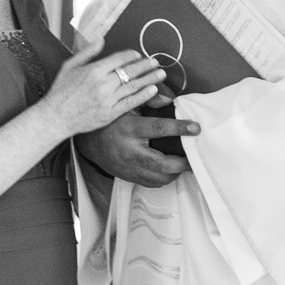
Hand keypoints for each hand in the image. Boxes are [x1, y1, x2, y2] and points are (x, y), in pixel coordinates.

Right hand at [40, 38, 166, 137]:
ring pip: (133, 86)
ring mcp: (108, 99)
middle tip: (157, 62)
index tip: (138, 55)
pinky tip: (153, 90)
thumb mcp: (69, 66)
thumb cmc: (61, 91)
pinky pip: (131, 103)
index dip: (131, 56)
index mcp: (93, 70)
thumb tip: (101, 39)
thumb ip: (87, 52)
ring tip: (161, 74)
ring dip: (149, 79)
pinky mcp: (110, 113)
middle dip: (146, 65)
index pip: (119, 59)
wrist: (56, 117)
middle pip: (130, 71)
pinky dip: (143, 95)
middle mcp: (103, 84)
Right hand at [78, 110, 199, 187]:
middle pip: (162, 164)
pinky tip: (169, 170)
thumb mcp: (125, 106)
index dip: (179, 128)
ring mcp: (129, 167)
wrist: (88, 142)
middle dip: (182, 163)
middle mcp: (130, 151)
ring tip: (184, 164)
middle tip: (195, 157)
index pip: (159, 129)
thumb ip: (148, 101)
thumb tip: (170, 102)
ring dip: (175, 173)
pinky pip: (151, 183)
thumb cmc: (109, 122)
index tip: (196, 128)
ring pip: (159, 178)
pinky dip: (163, 178)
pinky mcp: (128, 176)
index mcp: (130, 129)